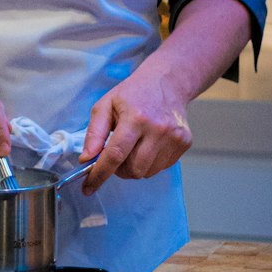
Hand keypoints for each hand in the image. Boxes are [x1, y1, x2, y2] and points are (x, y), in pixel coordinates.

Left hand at [79, 59, 192, 191]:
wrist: (166, 83)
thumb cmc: (132, 94)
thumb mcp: (105, 105)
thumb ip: (94, 134)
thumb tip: (87, 159)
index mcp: (135, 118)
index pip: (116, 154)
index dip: (100, 174)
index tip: (88, 187)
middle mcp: (158, 129)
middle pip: (133, 170)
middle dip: (119, 170)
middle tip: (115, 156)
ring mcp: (174, 138)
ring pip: (147, 172)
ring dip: (134, 167)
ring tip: (133, 146)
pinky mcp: (184, 143)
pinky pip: (161, 167)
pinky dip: (149, 163)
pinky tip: (148, 145)